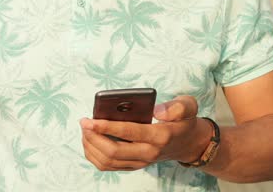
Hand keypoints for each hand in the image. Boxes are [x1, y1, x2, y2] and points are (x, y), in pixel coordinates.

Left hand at [80, 95, 212, 170]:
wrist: (188, 143)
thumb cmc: (184, 121)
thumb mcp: (188, 107)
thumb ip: (176, 107)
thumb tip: (156, 110)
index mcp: (160, 135)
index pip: (129, 133)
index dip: (107, 127)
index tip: (91, 120)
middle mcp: (149, 152)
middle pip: (114, 151)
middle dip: (94, 137)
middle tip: (84, 123)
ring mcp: (141, 162)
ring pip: (108, 161)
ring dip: (92, 146)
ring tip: (85, 131)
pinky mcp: (134, 165)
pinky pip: (109, 166)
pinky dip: (95, 155)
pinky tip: (90, 141)